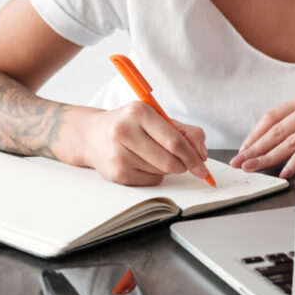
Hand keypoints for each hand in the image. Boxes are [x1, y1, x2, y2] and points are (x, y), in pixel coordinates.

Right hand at [84, 102, 208, 185]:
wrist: (91, 135)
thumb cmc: (130, 125)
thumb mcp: (157, 118)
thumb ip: (185, 132)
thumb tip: (201, 154)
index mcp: (139, 112)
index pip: (174, 141)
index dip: (193, 156)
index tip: (202, 166)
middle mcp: (125, 131)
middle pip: (169, 161)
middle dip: (183, 165)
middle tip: (184, 164)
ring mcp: (118, 154)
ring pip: (161, 172)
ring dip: (166, 169)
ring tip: (152, 155)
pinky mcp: (116, 173)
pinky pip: (150, 182)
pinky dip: (153, 176)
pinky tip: (141, 164)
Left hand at [230, 92, 294, 178]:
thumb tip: (280, 135)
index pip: (271, 118)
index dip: (255, 134)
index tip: (242, 149)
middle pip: (274, 132)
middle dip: (253, 149)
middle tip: (237, 162)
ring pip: (286, 143)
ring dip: (266, 158)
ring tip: (250, 167)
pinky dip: (294, 163)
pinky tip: (283, 173)